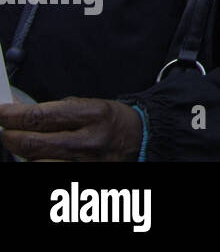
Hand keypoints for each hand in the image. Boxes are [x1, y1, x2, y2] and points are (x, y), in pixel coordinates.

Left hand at [0, 97, 141, 160]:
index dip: (13, 116)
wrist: (141, 140)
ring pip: (36, 163)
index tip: (1, 113)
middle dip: (10, 136)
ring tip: (25, 145)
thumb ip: (58, 109)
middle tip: (5, 131)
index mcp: (93, 114)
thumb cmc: (114, 121)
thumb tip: (23, 113)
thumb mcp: (92, 105)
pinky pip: (48, 173)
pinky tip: (40, 157)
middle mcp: (89, 141)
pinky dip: (38, 164)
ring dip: (24, 155)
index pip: (40, 117)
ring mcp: (86, 164)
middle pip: (32, 144)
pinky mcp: (84, 178)